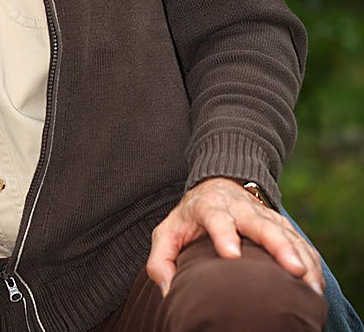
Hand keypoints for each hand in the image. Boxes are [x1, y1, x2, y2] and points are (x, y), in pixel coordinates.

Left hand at [146, 177, 324, 297]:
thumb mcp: (167, 231)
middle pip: (261, 224)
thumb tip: (168, 291)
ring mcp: (263, 214)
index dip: (224, 234)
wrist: (218, 184)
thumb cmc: (190, 217)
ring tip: (310, 283)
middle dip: (277, 246)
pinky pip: (299, 240)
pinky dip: (310, 260)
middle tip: (292, 269)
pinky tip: (316, 282)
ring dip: (300, 255)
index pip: (217, 218)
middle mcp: (240, 208)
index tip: (231, 255)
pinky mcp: (280, 223)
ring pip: (285, 232)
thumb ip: (160, 260)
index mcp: (209, 207)